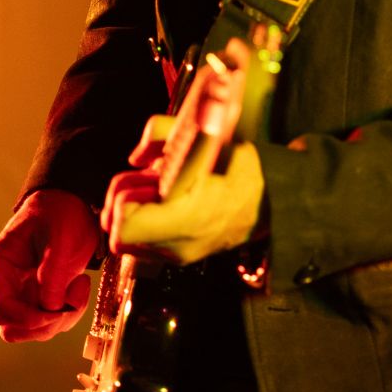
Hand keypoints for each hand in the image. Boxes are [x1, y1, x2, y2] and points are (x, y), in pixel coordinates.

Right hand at [0, 189, 99, 341]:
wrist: (71, 207)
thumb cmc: (59, 213)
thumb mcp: (60, 233)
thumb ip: (53, 269)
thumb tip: (50, 307)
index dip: (24, 318)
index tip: (53, 311)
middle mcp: (3, 287)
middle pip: (13, 329)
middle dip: (45, 324)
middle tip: (71, 301)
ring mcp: (21, 297)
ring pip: (35, 331)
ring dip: (62, 319)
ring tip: (79, 285)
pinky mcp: (41, 301)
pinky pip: (53, 323)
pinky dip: (71, 312)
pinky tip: (79, 285)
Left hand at [103, 136, 265, 264]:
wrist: (273, 199)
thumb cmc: (241, 167)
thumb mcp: (205, 137)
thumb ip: (162, 134)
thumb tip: (136, 156)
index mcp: (186, 218)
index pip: (124, 227)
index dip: (122, 200)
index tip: (142, 181)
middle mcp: (179, 246)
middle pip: (119, 236)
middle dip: (123, 204)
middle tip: (144, 182)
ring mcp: (180, 255)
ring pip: (130, 242)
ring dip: (133, 214)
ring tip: (156, 191)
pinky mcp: (182, 256)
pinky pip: (146, 244)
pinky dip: (146, 222)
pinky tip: (165, 203)